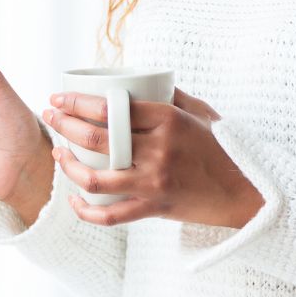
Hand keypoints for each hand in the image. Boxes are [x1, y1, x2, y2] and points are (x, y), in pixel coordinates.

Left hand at [42, 86, 263, 229]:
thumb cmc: (222, 147)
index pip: (113, 108)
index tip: (60, 98)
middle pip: (98, 139)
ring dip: (69, 166)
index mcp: (169, 120)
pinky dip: (87, 211)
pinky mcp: (154, 208)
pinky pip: (111, 216)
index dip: (79, 102)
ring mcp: (154, 182)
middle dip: (65, 125)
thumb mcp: (200, 112)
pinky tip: (73, 199)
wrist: (244, 190)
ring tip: (58, 152)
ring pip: (97, 178)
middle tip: (50, 116)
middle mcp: (159, 150)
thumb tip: (140, 81)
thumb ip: (170, 96)